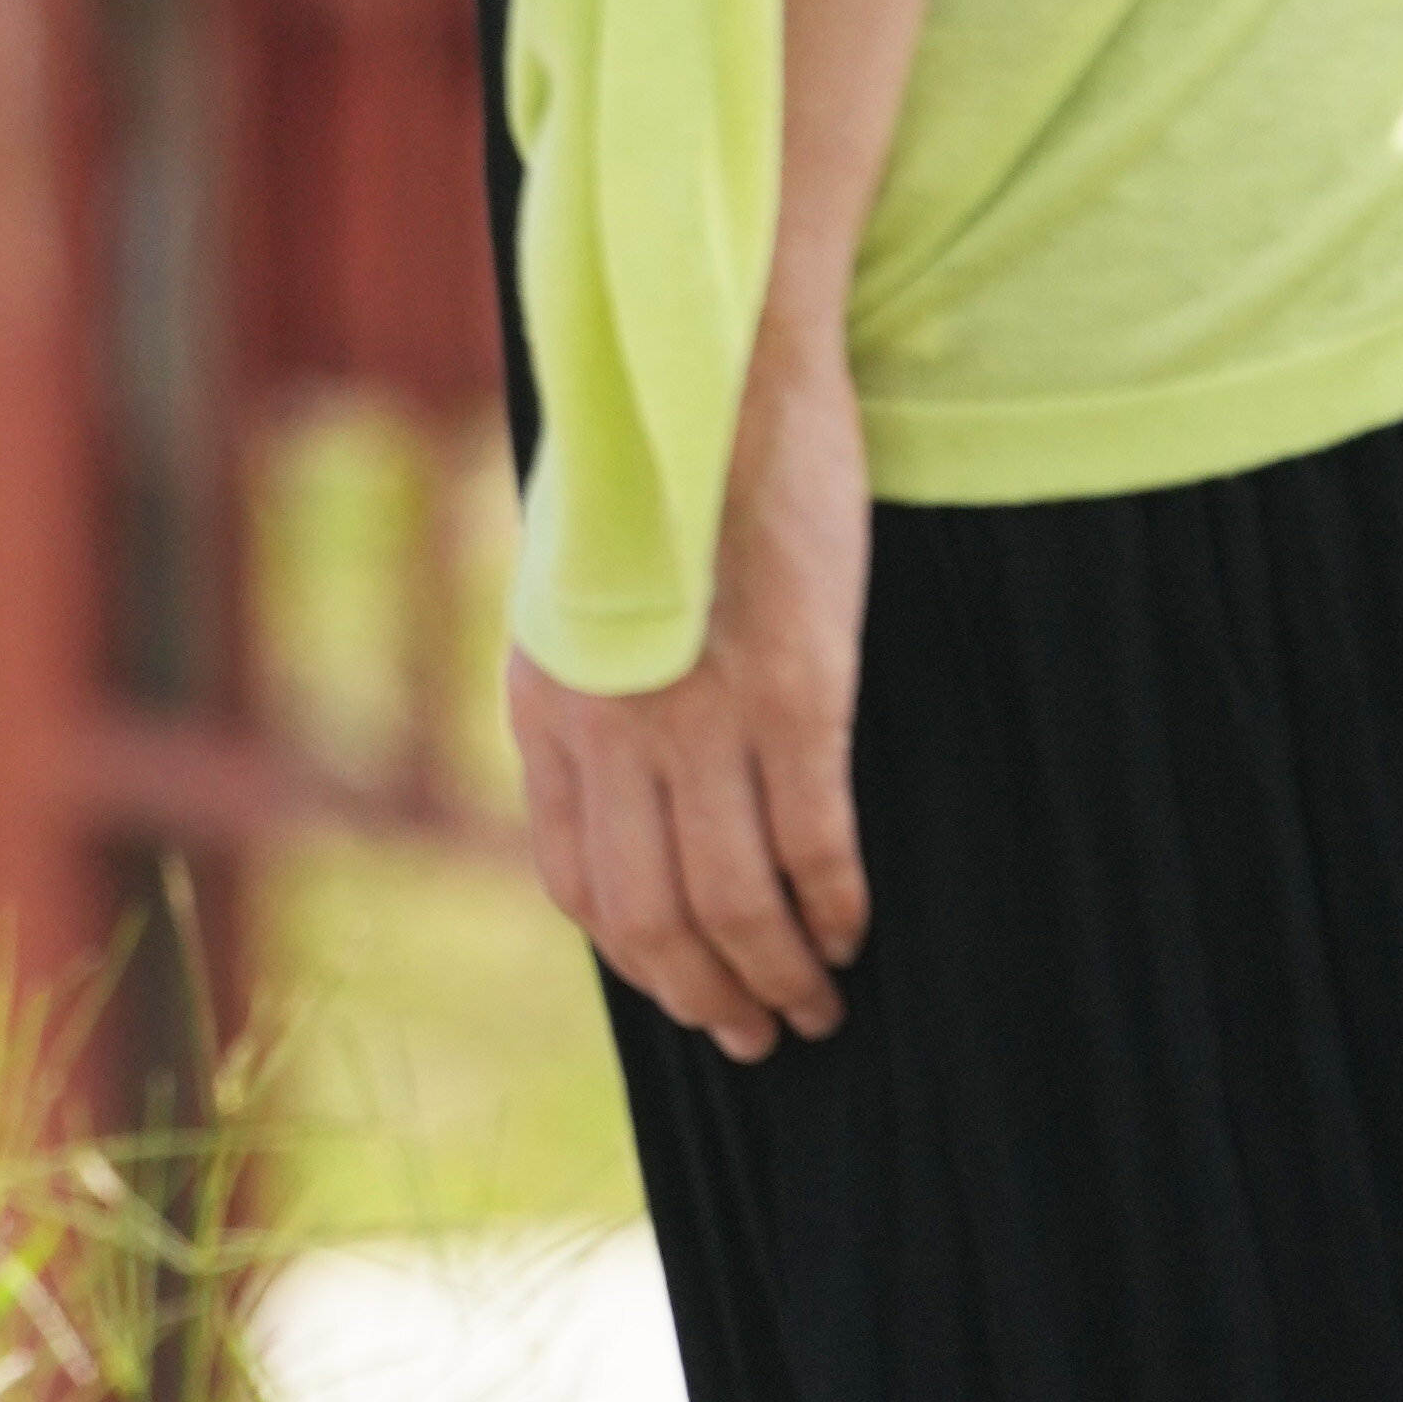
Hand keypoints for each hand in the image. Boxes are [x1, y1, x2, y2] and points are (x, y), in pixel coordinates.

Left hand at [509, 309, 873, 1063]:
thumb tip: (626, 790)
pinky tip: (856, 926)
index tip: (684, 986)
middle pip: (654, 922)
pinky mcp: (793, 693)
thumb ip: (591, 687)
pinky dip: (836, 909)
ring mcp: (699, 715)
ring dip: (782, 976)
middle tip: (761, 1035)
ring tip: (819, 1003)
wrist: (711, 366)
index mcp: (546, 701)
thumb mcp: (577, 585)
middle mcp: (608, 727)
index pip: (575, 881)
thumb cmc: (655, 467)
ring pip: (738, 908)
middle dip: (709, 998)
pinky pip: (815, 848)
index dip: (636, 956)